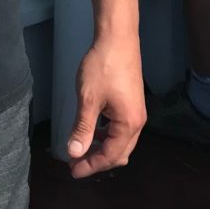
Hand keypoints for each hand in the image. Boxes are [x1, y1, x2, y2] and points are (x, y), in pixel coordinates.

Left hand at [65, 35, 145, 177]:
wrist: (118, 38)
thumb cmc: (103, 67)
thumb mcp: (88, 99)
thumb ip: (82, 128)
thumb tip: (74, 152)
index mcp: (129, 124)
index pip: (110, 156)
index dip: (91, 165)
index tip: (72, 170)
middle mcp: (137, 122)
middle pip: (119, 153)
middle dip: (97, 160)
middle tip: (75, 163)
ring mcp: (136, 112)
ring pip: (121, 142)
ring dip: (102, 148)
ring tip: (80, 148)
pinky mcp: (132, 103)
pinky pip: (120, 129)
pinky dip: (106, 135)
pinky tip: (92, 130)